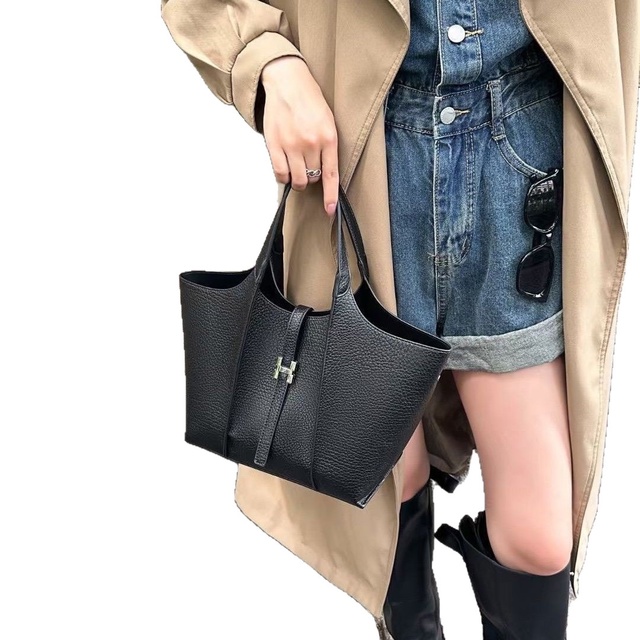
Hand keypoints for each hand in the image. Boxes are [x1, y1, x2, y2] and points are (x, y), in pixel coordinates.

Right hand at [260, 56, 338, 216]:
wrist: (287, 81)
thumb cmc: (309, 100)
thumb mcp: (328, 121)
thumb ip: (328, 146)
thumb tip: (325, 173)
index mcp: (328, 137)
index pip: (331, 174)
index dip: (330, 195)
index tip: (329, 210)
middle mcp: (310, 143)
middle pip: (312, 178)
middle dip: (311, 177)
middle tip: (308, 166)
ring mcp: (291, 145)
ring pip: (296, 179)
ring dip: (297, 180)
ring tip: (297, 167)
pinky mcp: (274, 144)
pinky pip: (279, 173)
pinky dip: (283, 176)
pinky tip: (285, 167)